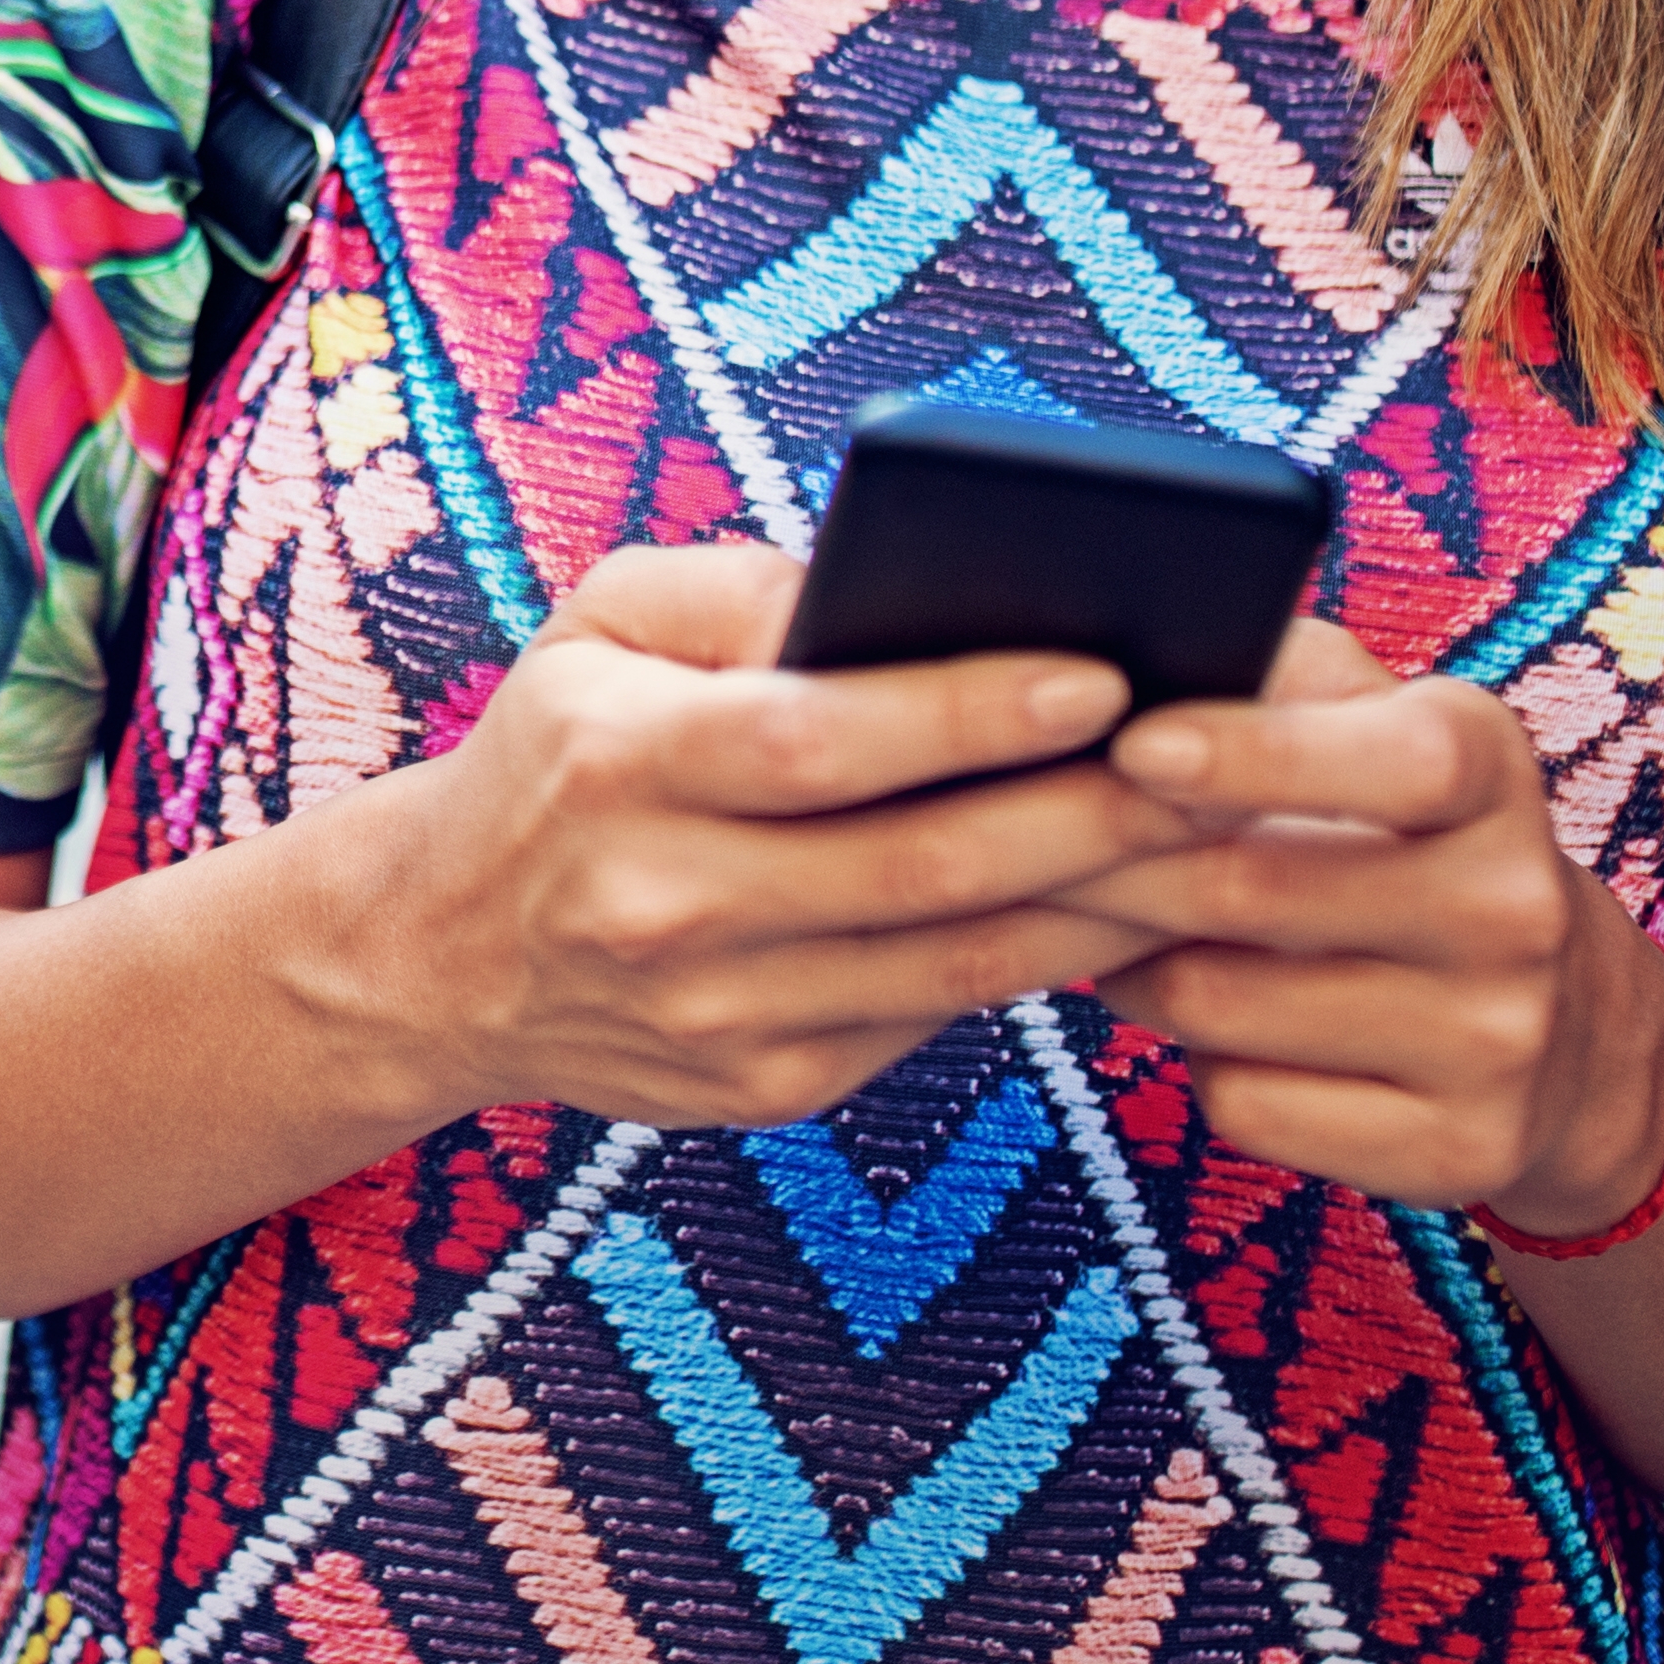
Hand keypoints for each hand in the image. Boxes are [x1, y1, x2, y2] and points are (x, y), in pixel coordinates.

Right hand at [339, 548, 1199, 1135]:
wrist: (439, 955)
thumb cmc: (555, 750)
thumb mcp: (599, 625)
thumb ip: (743, 587)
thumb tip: (903, 578)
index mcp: (620, 763)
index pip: (819, 741)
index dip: (968, 713)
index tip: (1102, 674)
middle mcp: (667, 900)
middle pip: (922, 864)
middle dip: (1093, 812)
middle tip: (1224, 758)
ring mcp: (721, 1013)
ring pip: (958, 958)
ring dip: (1107, 899)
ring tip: (1220, 835)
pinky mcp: (771, 1085)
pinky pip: (941, 1016)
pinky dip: (1047, 958)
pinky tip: (1130, 904)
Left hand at [1062, 624, 1663, 1233]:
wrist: (1572, 1035)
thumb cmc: (1410, 838)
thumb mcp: (1379, 727)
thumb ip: (1274, 676)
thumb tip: (1124, 642)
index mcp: (1492, 770)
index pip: (1393, 762)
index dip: (1255, 755)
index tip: (1131, 744)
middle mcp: (1514, 907)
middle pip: (1248, 890)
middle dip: (1100, 864)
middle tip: (1001, 841)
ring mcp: (1497, 1041)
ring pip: (1220, 1003)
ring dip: (1127, 964)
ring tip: (1110, 928)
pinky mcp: (1458, 1152)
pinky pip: (1245, 1104)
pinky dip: (1192, 1061)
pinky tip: (1201, 1024)